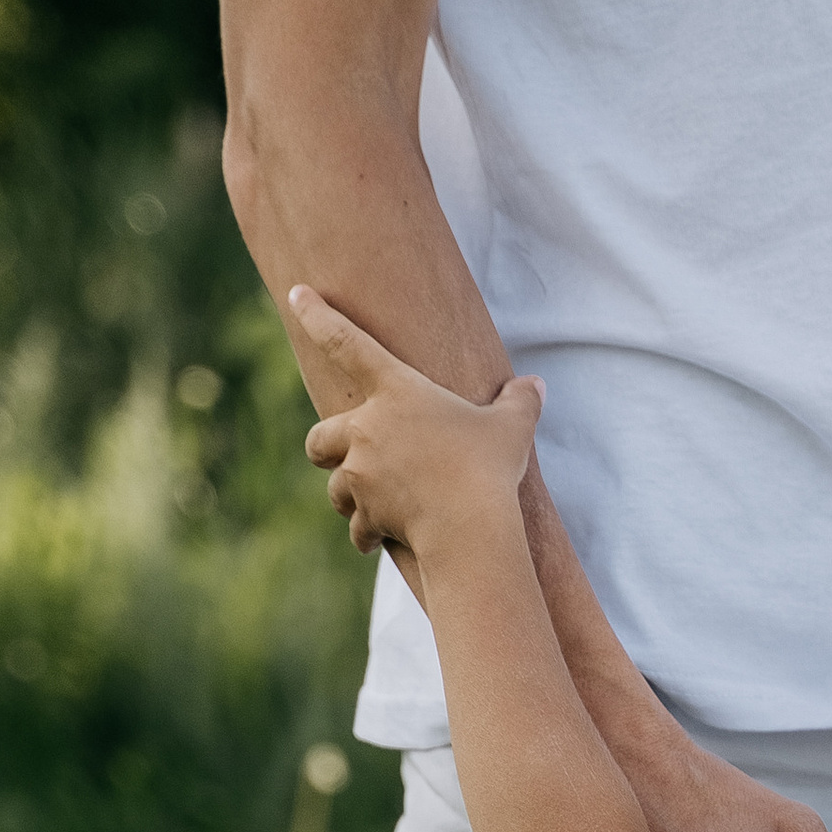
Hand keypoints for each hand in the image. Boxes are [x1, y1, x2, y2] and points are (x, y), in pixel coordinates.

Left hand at [295, 285, 544, 561]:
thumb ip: (520, 402)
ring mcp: (360, 474)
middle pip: (318, 439)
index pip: (345, 341)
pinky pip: (357, 527)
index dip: (316, 314)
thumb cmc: (488, 468)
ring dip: (350, 497)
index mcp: (395, 391)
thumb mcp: (512, 428)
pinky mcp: (365, 513)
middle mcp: (366, 429)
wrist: (469, 527)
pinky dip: (368, 533)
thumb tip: (536, 386)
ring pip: (334, 488)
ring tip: (382, 506)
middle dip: (328, 451)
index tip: (296, 294)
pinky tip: (387, 538)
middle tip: (353, 460)